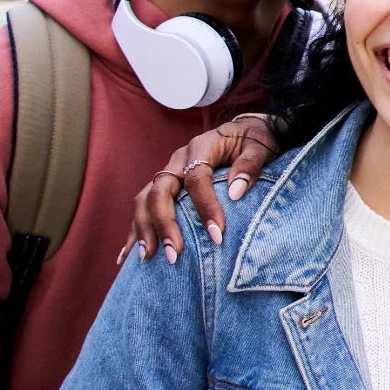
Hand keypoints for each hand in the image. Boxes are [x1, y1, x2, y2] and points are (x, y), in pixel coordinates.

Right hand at [120, 116, 278, 264]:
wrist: (244, 132)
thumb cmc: (254, 140)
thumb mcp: (260, 147)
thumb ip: (250, 165)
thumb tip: (236, 192)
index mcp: (201, 146)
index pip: (197, 178)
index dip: (205, 207)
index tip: (217, 235)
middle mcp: (178, 159)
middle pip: (160, 190)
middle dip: (165, 224)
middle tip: (175, 254)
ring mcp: (168, 172)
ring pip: (145, 199)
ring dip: (144, 229)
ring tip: (148, 258)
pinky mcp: (164, 185)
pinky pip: (143, 207)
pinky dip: (135, 230)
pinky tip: (128, 257)